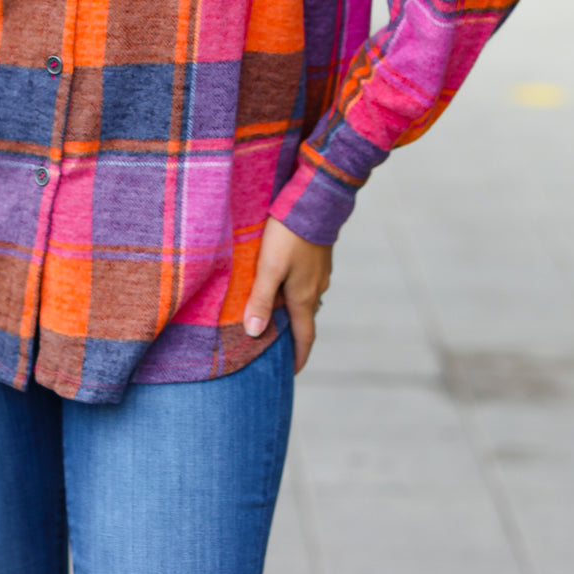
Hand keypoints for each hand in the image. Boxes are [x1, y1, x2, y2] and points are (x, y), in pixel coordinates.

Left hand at [243, 217, 331, 374]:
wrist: (314, 201)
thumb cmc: (288, 234)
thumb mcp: (269, 267)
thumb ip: (261, 300)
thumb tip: (254, 333)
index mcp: (304, 297)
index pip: (304, 337)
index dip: (298, 358)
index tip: (291, 373)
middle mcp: (316, 289)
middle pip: (303, 319)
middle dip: (291, 335)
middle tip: (274, 345)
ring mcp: (319, 272)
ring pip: (304, 298)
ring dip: (291, 310)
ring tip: (272, 312)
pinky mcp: (318, 257)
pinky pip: (305, 282)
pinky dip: (293, 290)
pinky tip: (280, 281)